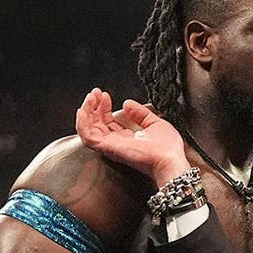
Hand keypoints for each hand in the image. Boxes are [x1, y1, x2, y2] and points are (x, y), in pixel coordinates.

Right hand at [74, 88, 190, 183]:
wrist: (170, 160)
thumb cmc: (167, 149)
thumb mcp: (155, 123)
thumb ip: (141, 114)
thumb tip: (127, 103)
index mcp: (127, 139)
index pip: (108, 123)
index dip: (104, 108)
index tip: (106, 95)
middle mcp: (117, 143)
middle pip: (97, 124)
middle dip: (94, 106)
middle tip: (95, 93)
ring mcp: (111, 146)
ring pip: (88, 129)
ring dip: (87, 111)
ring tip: (91, 97)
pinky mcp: (107, 147)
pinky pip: (87, 136)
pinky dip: (82, 123)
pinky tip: (83, 110)